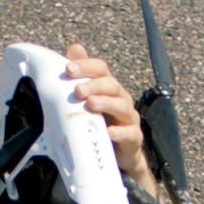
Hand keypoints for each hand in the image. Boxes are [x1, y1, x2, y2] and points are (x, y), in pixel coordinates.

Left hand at [63, 42, 149, 184]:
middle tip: (78, 89)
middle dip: (95, 84)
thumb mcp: (88, 99)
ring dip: (106, 103)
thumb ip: (82, 75)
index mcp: (108, 87)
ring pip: (122, 106)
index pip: (101, 69)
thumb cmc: (101, 123)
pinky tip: (109, 132)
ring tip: (91, 104)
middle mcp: (121, 99)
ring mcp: (129, 118)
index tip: (68, 69)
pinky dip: (120, 132)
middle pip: (112, 85)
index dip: (86, 66)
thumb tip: (74, 48)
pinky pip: (130, 133)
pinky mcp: (134, 138)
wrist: (117, 155)